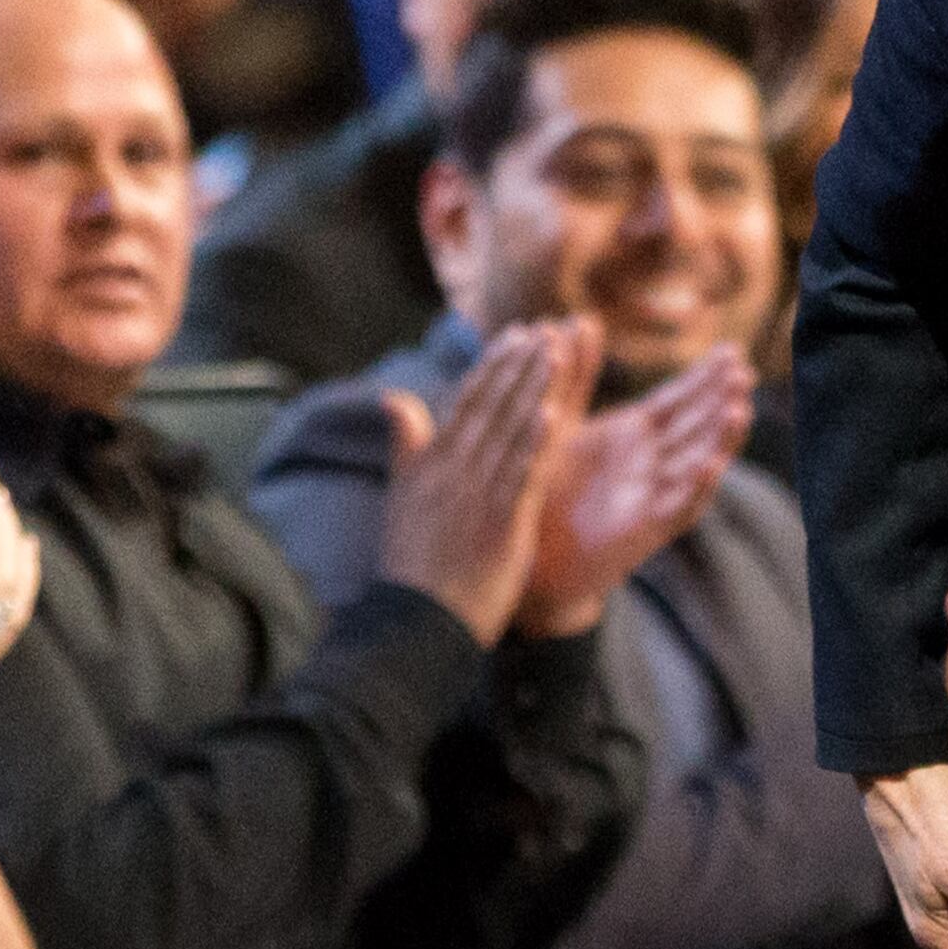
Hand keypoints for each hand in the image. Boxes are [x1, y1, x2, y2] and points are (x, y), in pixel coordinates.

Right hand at [374, 325, 579, 643]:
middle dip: (519, 366)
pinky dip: (535, 444)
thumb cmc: (412, 561)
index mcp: (433, 462)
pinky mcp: (499, 523)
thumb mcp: (401, 493)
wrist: (414, 619)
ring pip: (509, 432)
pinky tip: (553, 415)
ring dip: (532, 390)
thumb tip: (393, 396)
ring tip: (554, 353)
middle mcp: (454, 471)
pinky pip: (520, 476)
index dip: (494, 366)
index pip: (468, 401)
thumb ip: (406, 442)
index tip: (517, 334)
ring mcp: (477, 495)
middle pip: (492, 407)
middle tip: (545, 329)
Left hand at [519, 343, 753, 637]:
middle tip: (743, 371)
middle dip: (720, 398)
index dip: (705, 377)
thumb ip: (574, 373)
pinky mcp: (646, 530)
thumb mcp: (560, 422)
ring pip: (699, 462)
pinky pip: (677, 507)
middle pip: (697, 425)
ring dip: (720, 439)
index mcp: (636, 434)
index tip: (731, 350)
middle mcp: (653, 462)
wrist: (532, 558)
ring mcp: (654, 495)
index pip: (679, 398)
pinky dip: (695, 488)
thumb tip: (578, 317)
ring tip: (738, 409)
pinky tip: (709, 466)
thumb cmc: (548, 489)